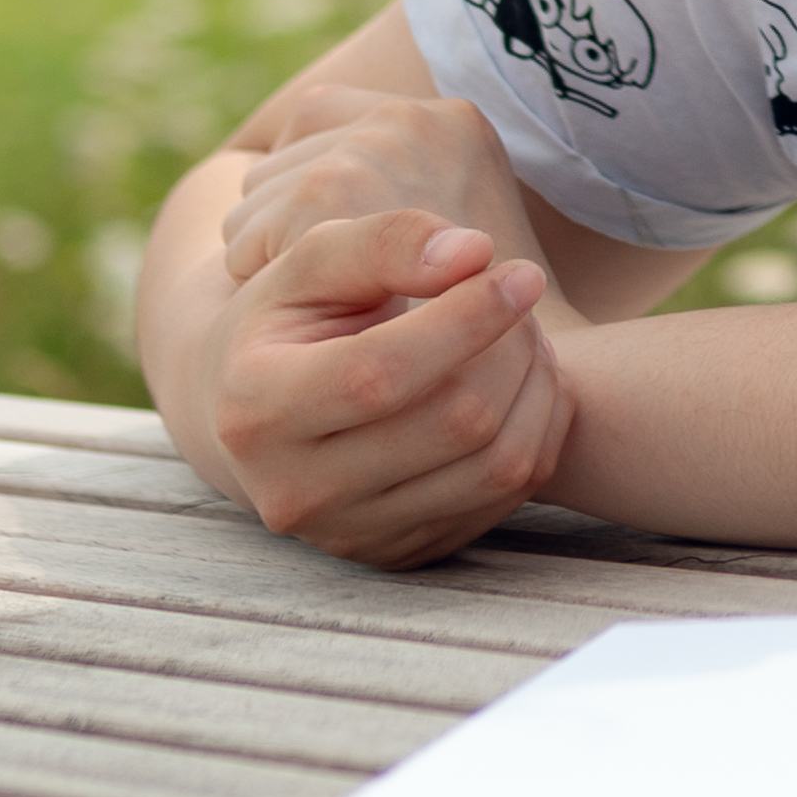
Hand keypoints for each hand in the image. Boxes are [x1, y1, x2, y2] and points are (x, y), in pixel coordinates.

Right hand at [168, 92, 575, 564]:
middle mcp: (297, 491)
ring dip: (537, 388)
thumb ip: (383, 242)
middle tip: (521, 294)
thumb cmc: (291, 322)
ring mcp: (353, 534)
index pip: (381, 373)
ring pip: (496, 467)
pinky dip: (538, 432)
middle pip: (454, 422)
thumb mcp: (310, 264)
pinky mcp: (403, 555)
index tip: (520, 272)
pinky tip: (525, 383)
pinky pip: (508, 498)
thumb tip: (472, 252)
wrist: (259, 416)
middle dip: (510, 346)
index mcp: (257, 409)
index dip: (467, 319)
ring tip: (528, 334)